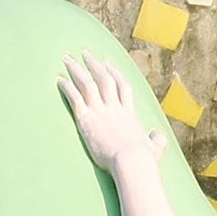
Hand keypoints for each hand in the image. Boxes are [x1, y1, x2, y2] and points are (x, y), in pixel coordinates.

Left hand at [59, 52, 166, 173]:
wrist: (131, 162)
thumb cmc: (144, 160)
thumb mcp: (155, 149)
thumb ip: (157, 140)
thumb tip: (158, 135)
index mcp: (129, 114)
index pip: (122, 87)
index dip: (114, 73)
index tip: (107, 63)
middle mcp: (114, 108)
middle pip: (104, 79)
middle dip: (93, 64)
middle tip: (84, 53)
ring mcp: (100, 112)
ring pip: (88, 83)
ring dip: (76, 69)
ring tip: (66, 59)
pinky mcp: (87, 120)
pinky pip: (75, 98)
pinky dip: (67, 87)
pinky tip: (59, 79)